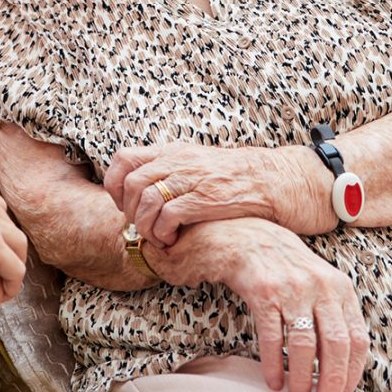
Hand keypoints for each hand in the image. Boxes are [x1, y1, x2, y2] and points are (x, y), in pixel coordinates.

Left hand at [104, 142, 333, 246]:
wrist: (277, 179)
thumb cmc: (236, 178)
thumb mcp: (198, 164)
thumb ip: (171, 171)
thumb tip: (143, 190)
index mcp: (172, 151)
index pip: (123, 158)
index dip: (114, 184)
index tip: (122, 204)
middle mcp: (178, 161)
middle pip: (129, 182)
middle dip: (127, 210)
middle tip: (139, 226)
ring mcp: (191, 179)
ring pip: (145, 199)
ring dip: (144, 224)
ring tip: (156, 237)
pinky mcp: (206, 198)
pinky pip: (168, 214)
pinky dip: (162, 231)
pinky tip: (173, 239)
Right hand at [212, 219, 368, 391]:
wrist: (244, 236)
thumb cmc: (283, 264)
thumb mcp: (318, 280)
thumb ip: (333, 313)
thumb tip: (342, 364)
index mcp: (339, 286)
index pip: (357, 339)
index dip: (353, 373)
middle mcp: (319, 286)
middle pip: (335, 346)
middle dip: (332, 383)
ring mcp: (291, 288)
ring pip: (305, 346)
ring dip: (303, 379)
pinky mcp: (264, 292)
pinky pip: (273, 337)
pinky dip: (274, 364)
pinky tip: (273, 379)